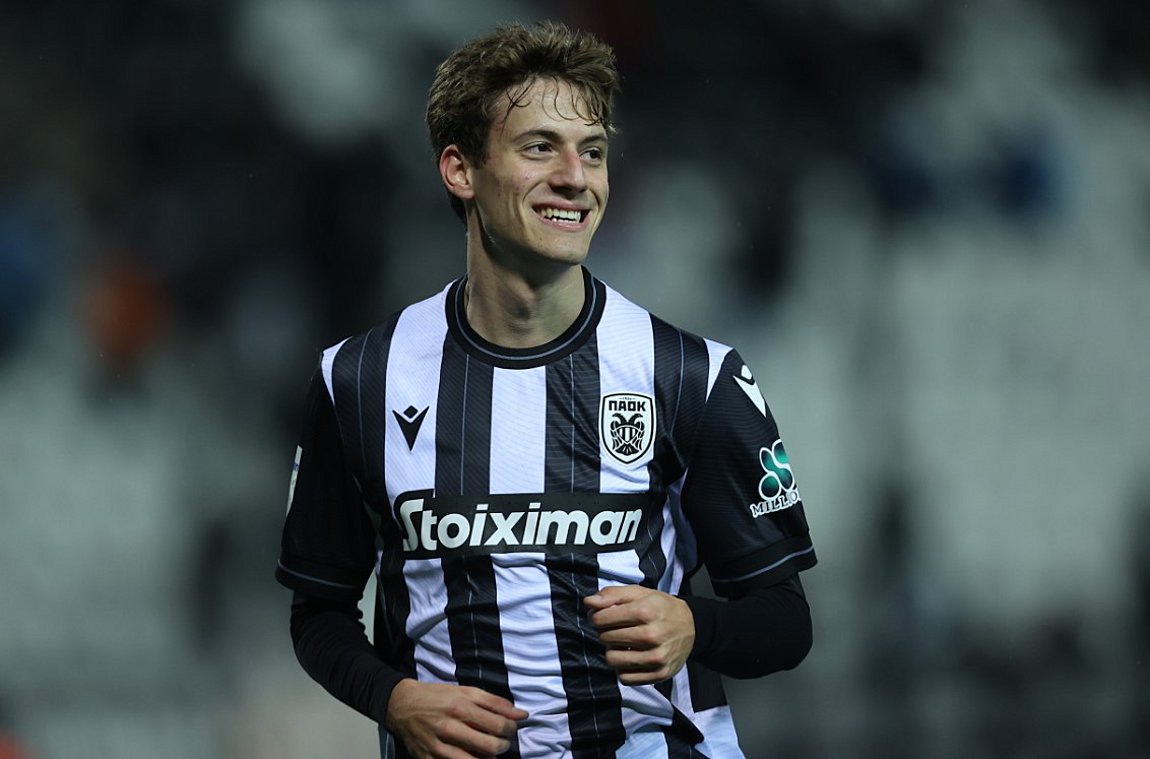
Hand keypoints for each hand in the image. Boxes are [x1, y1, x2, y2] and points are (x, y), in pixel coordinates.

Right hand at [385, 679, 528, 758]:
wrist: (402, 705)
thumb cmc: (437, 696)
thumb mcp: (466, 691)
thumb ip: (495, 703)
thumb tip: (523, 715)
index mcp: (461, 706)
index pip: (499, 725)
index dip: (511, 729)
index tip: (510, 728)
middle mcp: (450, 727)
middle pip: (491, 746)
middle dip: (503, 746)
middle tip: (501, 741)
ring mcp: (439, 747)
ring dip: (489, 758)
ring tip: (490, 751)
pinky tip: (473, 756)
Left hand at [583, 585, 694, 684]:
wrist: (692, 627)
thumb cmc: (661, 608)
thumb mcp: (639, 593)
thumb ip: (612, 595)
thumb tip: (589, 603)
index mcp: (645, 611)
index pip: (601, 619)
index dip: (596, 617)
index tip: (602, 617)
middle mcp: (651, 635)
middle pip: (606, 639)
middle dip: (605, 633)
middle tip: (615, 629)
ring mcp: (656, 657)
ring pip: (612, 660)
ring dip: (612, 652)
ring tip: (622, 644)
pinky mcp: (659, 674)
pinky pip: (625, 678)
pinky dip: (623, 669)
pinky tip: (630, 657)